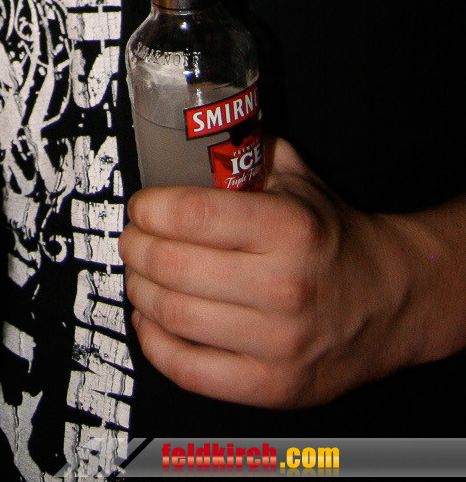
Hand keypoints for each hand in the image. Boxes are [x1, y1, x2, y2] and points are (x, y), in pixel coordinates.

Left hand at [119, 136, 413, 407]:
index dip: (150, 208)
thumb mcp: (294, 175)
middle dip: (136, 248)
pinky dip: (154, 342)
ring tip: (139, 275)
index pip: (191, 214)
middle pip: (173, 266)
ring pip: (173, 316)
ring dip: (139, 291)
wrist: (391, 301)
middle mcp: (285, 287)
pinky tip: (151, 320)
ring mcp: (279, 345)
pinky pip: (189, 369)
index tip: (141, 206)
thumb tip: (182, 133)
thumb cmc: (329, 233)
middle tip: (132, 239)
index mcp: (289, 227)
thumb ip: (242, 151)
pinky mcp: (273, 388)